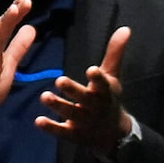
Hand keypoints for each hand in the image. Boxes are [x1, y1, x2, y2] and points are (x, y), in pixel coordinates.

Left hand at [37, 26, 132, 154]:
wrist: (112, 134)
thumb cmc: (109, 98)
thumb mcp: (113, 76)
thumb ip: (115, 53)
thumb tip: (125, 28)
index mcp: (105, 92)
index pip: (103, 84)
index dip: (98, 78)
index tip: (91, 70)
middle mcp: (95, 107)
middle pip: (85, 99)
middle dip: (73, 90)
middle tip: (59, 80)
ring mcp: (85, 122)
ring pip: (71, 114)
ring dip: (58, 106)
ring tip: (44, 96)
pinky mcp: (74, 134)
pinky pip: (62, 131)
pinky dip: (51, 128)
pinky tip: (38, 121)